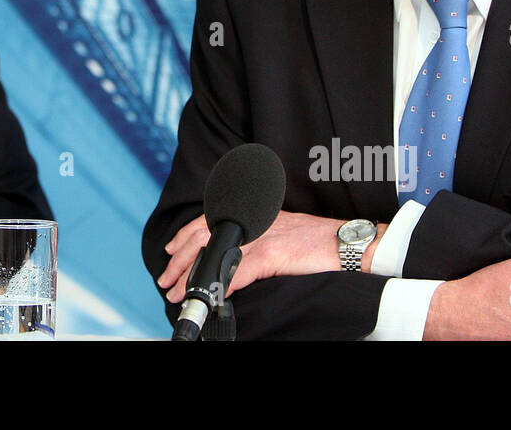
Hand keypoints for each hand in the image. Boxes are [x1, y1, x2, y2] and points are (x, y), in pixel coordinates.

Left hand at [158, 211, 371, 301]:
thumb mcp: (279, 230)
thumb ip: (256, 237)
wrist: (345, 242)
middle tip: (165, 278)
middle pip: (203, 236)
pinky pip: (238, 271)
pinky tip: (211, 295)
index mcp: (252, 214)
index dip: (184, 235)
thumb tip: (234, 258)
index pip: (207, 220)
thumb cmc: (317, 240)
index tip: (170, 250)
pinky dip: (221, 285)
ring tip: (177, 292)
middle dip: (179, 259)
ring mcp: (260, 236)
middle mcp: (252, 221)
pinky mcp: (272, 253)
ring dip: (192, 276)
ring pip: (214, 254)